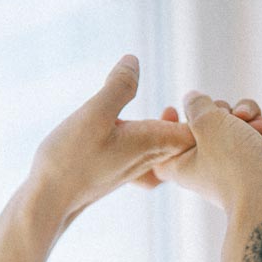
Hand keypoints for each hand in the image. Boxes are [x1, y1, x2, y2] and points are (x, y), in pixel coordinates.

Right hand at [27, 54, 196, 231]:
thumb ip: (119, 86)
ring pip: (172, 147)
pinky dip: (158, 139)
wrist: (48, 200)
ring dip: (179, 129)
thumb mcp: (94, 113)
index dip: (213, 116)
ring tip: (171, 110)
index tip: (213, 101)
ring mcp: (136, 165)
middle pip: (191, 141)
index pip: (200, 130)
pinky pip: (153, 154)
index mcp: (153, 141)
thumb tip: (134, 61)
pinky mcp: (121, 168)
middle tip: (209, 106)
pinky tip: (149, 128)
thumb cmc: (70, 160)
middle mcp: (151, 156)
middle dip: (203, 124)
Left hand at [148, 93, 261, 213]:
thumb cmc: (234, 166)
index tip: (170, 110)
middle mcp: (215, 168)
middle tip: (239, 117)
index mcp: (187, 166)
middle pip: (218, 127)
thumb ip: (198, 106)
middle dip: (232, 111)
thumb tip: (193, 98)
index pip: (171, 146)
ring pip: (249, 128)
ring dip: (258, 118)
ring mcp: (247, 170)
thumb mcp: (207, 125)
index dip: (169, 126)